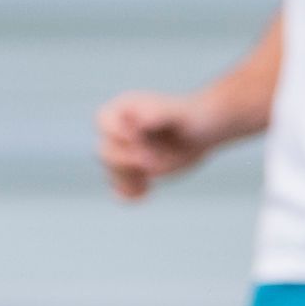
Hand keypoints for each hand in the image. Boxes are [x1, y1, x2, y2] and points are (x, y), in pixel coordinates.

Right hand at [96, 90, 228, 200]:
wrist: (201, 132)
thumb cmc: (189, 117)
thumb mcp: (176, 113)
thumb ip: (158, 114)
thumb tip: (142, 122)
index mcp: (122, 111)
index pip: (103, 122)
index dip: (116, 134)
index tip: (139, 138)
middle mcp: (118, 131)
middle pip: (105, 151)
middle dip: (125, 161)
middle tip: (150, 163)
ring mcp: (124, 152)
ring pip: (112, 172)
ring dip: (127, 180)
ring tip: (147, 183)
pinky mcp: (132, 171)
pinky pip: (120, 186)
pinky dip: (127, 193)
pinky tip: (144, 194)